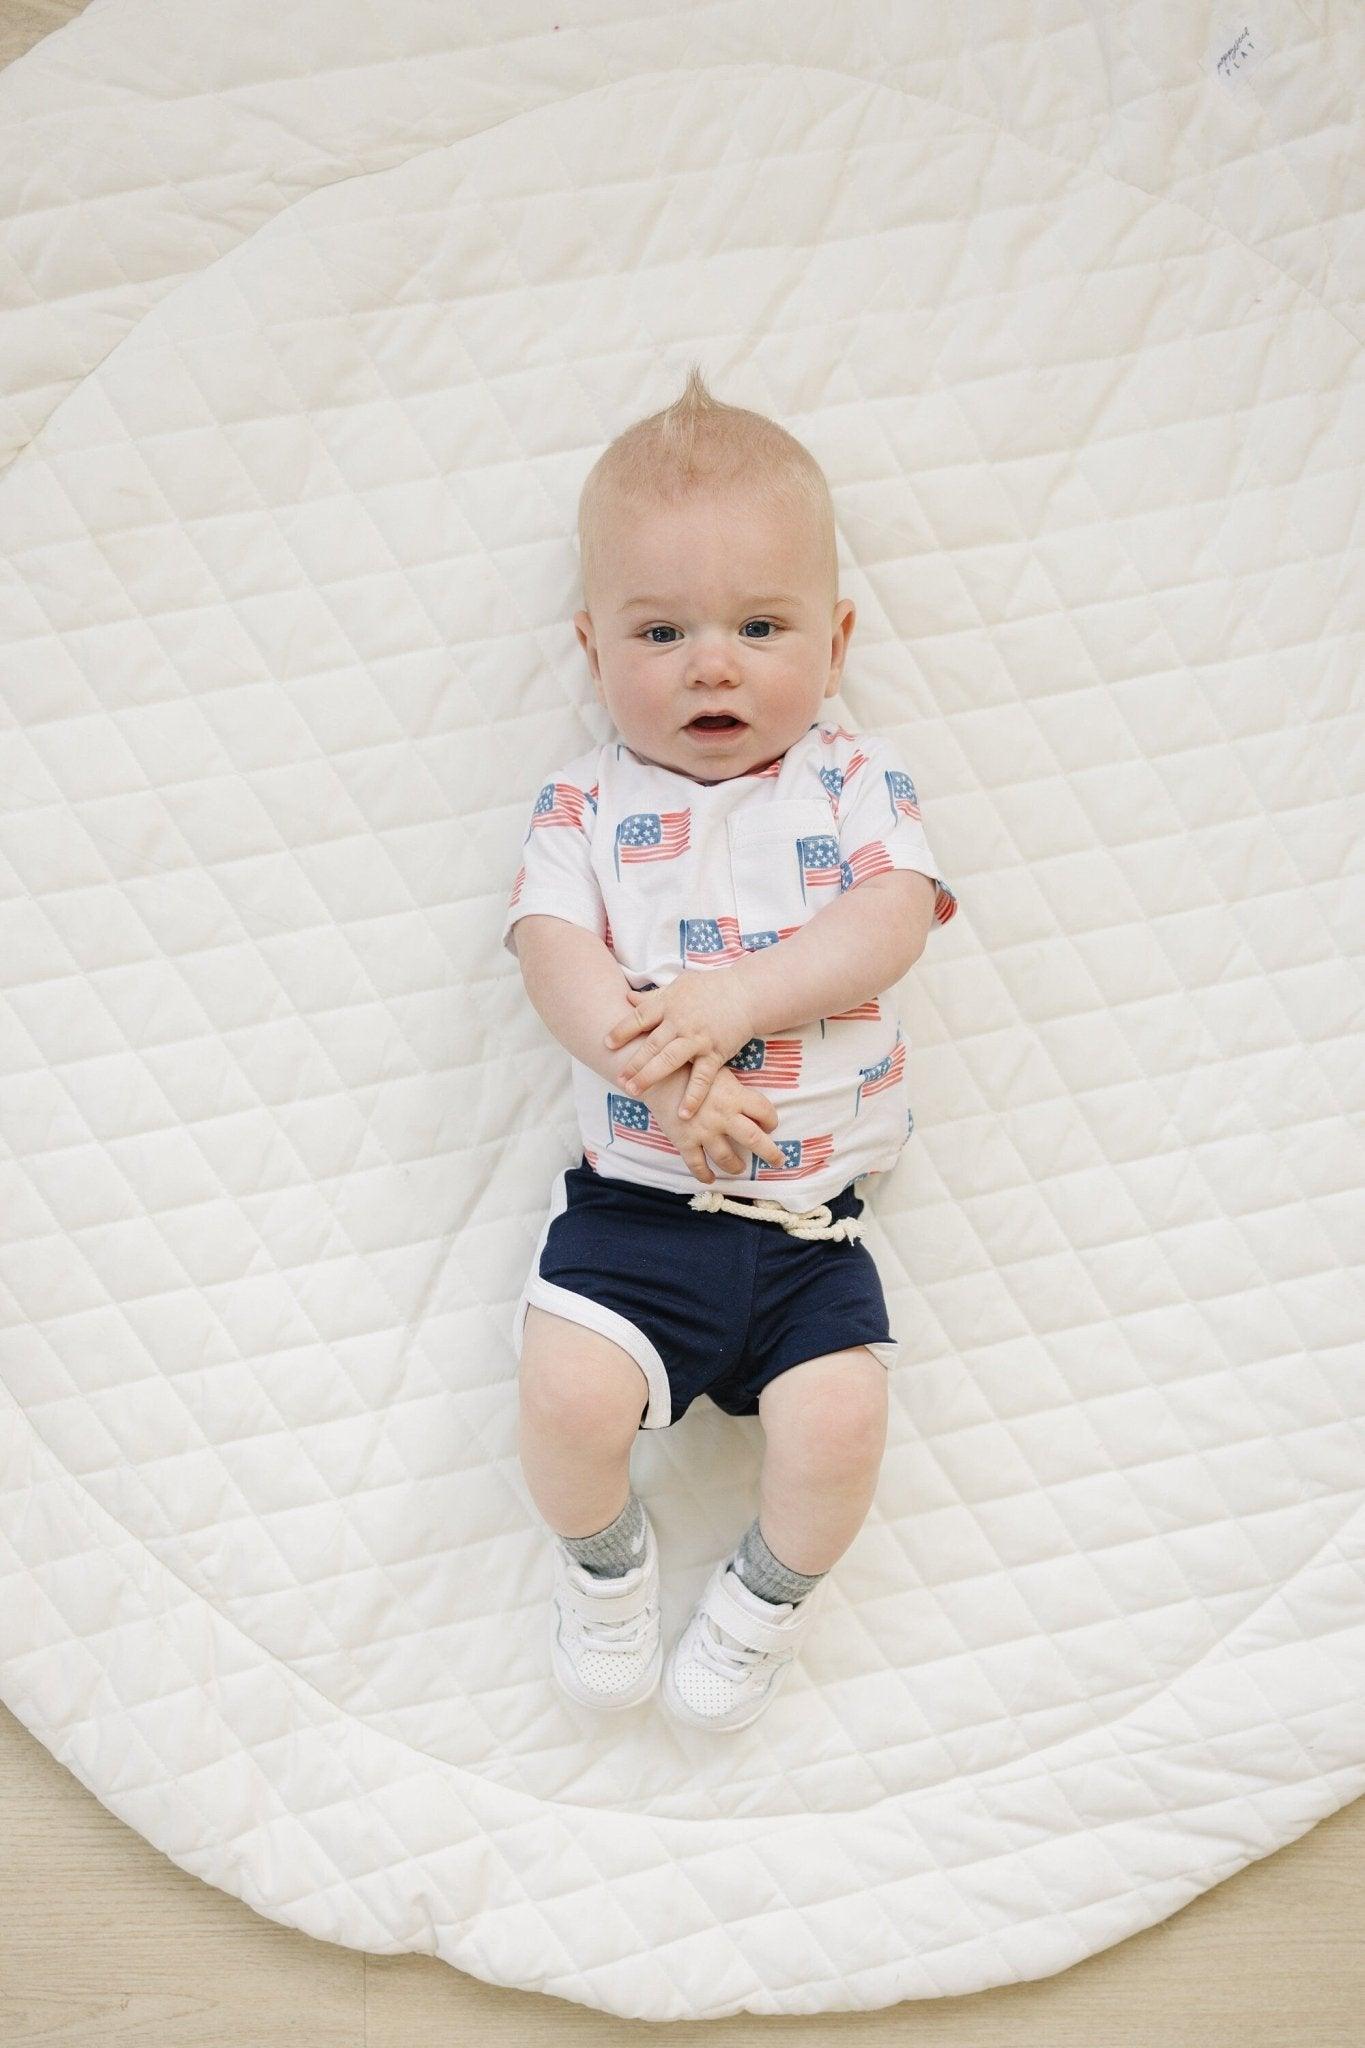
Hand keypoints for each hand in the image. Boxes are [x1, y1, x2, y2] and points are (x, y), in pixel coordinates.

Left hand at [603, 969, 757, 1119]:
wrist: (747, 993)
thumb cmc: (711, 988)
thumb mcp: (680, 985)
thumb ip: (654, 996)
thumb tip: (626, 997)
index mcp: (669, 1004)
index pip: (639, 1017)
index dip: (622, 1031)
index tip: (606, 1044)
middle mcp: (680, 1021)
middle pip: (651, 1044)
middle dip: (632, 1063)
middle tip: (618, 1079)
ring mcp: (698, 1038)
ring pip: (669, 1060)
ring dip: (650, 1076)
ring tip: (633, 1091)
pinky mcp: (716, 1052)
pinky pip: (702, 1078)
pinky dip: (693, 1096)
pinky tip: (683, 1113)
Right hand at [639, 1063, 783, 1184]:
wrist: (657, 1075)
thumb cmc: (691, 1070)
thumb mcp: (719, 1073)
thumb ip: (736, 1091)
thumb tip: (752, 1107)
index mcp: (735, 1096)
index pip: (765, 1112)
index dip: (771, 1120)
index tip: (770, 1126)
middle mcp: (723, 1116)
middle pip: (755, 1140)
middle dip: (771, 1153)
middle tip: (778, 1161)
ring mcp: (704, 1131)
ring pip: (728, 1158)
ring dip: (736, 1166)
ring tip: (739, 1167)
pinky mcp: (685, 1141)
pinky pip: (697, 1166)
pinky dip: (704, 1176)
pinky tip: (710, 1179)